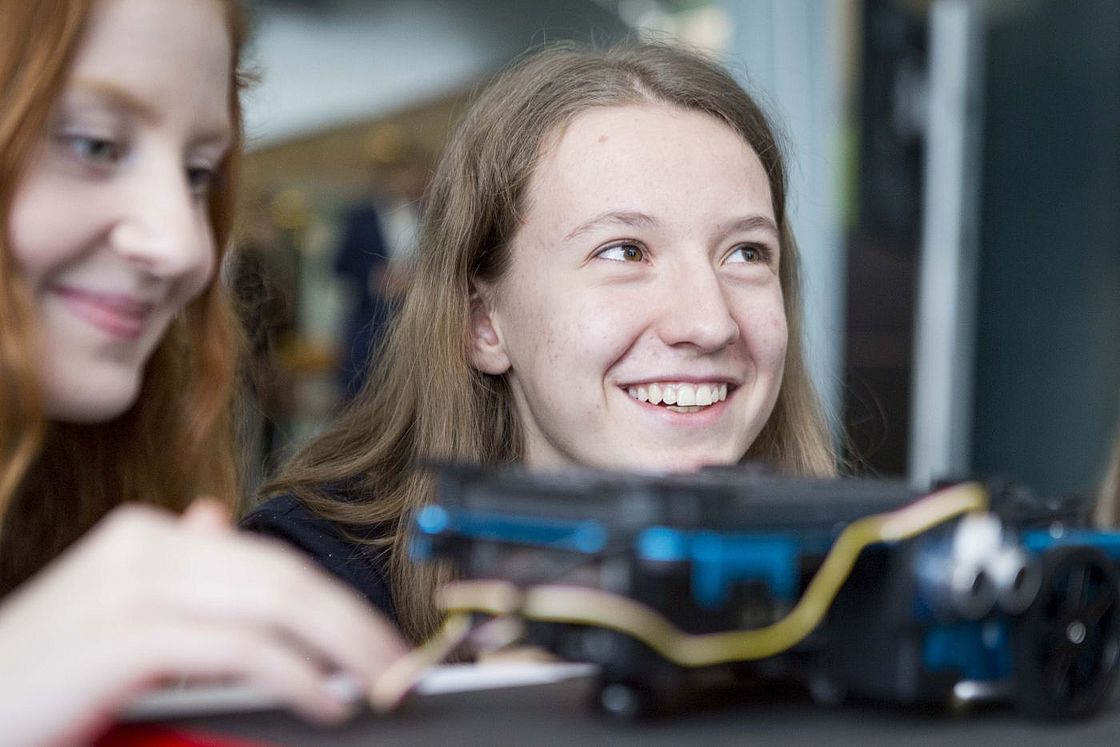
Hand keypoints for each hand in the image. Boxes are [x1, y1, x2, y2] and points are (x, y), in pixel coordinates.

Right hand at [0, 499, 405, 746]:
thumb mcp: (112, 616)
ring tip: (380, 680)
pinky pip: (240, 648)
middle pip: (283, 576)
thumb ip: (169, 572)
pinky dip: (295, 674)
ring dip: (342, 645)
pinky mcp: (126, 635)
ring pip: (274, 602)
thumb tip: (215, 521)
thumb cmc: (39, 680)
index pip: (270, 562)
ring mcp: (134, 586)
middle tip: (400, 661)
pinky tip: (323, 699)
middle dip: (353, 620)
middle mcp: (145, 547)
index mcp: (148, 539)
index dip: (334, 600)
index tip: (377, 637)